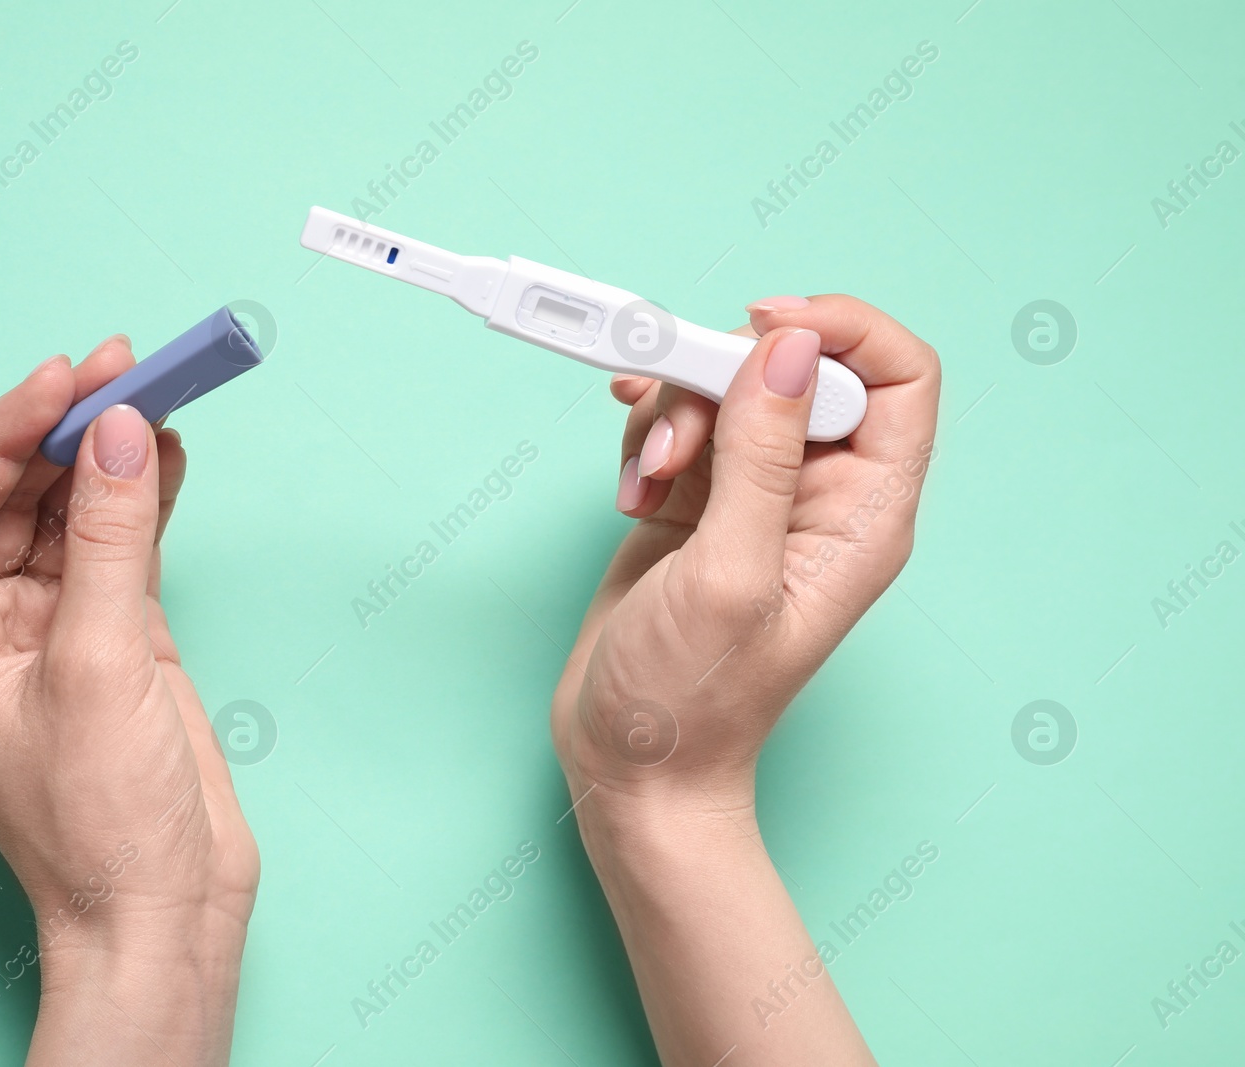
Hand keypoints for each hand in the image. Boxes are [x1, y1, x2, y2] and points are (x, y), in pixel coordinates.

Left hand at [0, 336, 257, 1066]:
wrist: (167, 905)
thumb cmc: (99, 820)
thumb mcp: (99, 665)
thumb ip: (108, 540)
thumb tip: (118, 432)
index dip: (8, 434)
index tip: (65, 376)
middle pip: (16, 500)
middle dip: (67, 432)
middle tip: (125, 366)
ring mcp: (50, 630)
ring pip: (73, 516)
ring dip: (110, 457)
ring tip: (154, 391)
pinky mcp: (114, 637)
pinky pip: (122, 547)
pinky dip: (148, 501)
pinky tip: (167, 453)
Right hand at [552, 295, 940, 807]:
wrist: (632, 765)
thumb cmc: (693, 700)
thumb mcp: (729, 575)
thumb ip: (760, 457)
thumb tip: (788, 349)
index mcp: (865, 514)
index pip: (897, 376)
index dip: (840, 332)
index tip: (759, 328)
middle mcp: (820, 496)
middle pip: (796, 370)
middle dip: (723, 378)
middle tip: (674, 432)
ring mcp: (756, 497)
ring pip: (729, 389)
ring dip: (674, 413)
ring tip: (647, 480)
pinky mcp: (700, 503)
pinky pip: (682, 424)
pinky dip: (648, 438)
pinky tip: (633, 492)